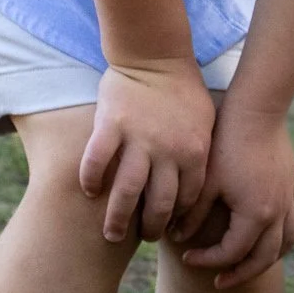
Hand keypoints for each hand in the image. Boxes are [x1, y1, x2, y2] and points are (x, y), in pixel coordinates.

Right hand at [79, 60, 214, 243]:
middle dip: (150, 229)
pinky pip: (95, 162)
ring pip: (126, 194)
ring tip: (111, 234)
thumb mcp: (204, 123)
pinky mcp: (110, 126)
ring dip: (117, 220)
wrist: (156, 55)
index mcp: (194, 152)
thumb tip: (197, 189)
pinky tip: (88, 191)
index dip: (178, 220)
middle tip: (141, 238)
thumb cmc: (183, 90)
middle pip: (158, 205)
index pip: (187, 200)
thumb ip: (199, 154)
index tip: (170, 229)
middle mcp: (167, 151)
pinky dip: (90, 181)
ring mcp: (138, 139)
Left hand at [179, 106, 293, 287]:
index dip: (207, 260)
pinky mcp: (293, 181)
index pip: (231, 253)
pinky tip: (273, 224)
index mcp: (256, 215)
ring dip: (269, 256)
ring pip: (288, 240)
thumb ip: (192, 214)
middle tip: (220, 280)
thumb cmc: (226, 144)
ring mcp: (289, 197)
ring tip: (250, 261)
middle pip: (264, 258)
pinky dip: (285, 225)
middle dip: (240, 273)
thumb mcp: (205, 182)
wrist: (256, 110)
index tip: (187, 257)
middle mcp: (278, 212)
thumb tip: (177, 238)